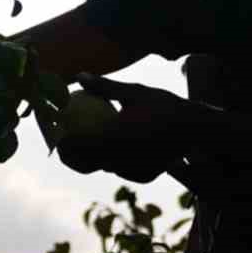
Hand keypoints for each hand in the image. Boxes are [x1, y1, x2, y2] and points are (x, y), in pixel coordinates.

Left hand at [55, 74, 198, 182]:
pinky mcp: (144, 177)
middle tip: (64, 145)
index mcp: (113, 139)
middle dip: (72, 157)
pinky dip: (116, 159)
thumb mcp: (133, 91)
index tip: (55, 135)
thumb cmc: (163, 104)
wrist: (196, 128)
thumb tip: (79, 76)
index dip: (61, 145)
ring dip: (94, 158)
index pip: (77, 148)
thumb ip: (103, 87)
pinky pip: (122, 168)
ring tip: (86, 144)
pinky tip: (114, 147)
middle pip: (86, 164)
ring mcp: (133, 172)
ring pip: (105, 167)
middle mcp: (120, 161)